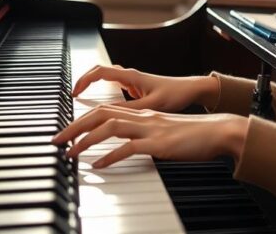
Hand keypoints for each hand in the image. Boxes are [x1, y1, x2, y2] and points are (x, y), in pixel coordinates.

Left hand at [51, 104, 248, 167]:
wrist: (219, 132)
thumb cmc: (194, 135)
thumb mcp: (163, 133)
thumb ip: (144, 136)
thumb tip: (127, 147)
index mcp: (142, 114)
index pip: (105, 109)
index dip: (82, 118)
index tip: (66, 131)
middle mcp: (143, 117)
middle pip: (100, 114)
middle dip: (74, 126)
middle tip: (56, 140)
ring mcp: (151, 129)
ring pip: (110, 127)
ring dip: (86, 140)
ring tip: (71, 153)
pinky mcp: (159, 144)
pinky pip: (128, 148)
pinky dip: (110, 156)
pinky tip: (98, 165)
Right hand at [70, 65, 219, 111]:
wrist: (192, 90)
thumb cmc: (175, 94)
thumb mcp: (151, 105)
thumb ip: (130, 109)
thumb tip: (108, 114)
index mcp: (130, 77)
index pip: (99, 72)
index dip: (83, 81)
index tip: (74, 94)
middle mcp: (129, 76)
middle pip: (99, 73)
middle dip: (83, 82)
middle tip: (72, 96)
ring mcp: (133, 82)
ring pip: (106, 79)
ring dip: (92, 86)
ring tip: (81, 101)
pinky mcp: (137, 89)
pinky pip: (114, 87)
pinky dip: (103, 93)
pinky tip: (102, 107)